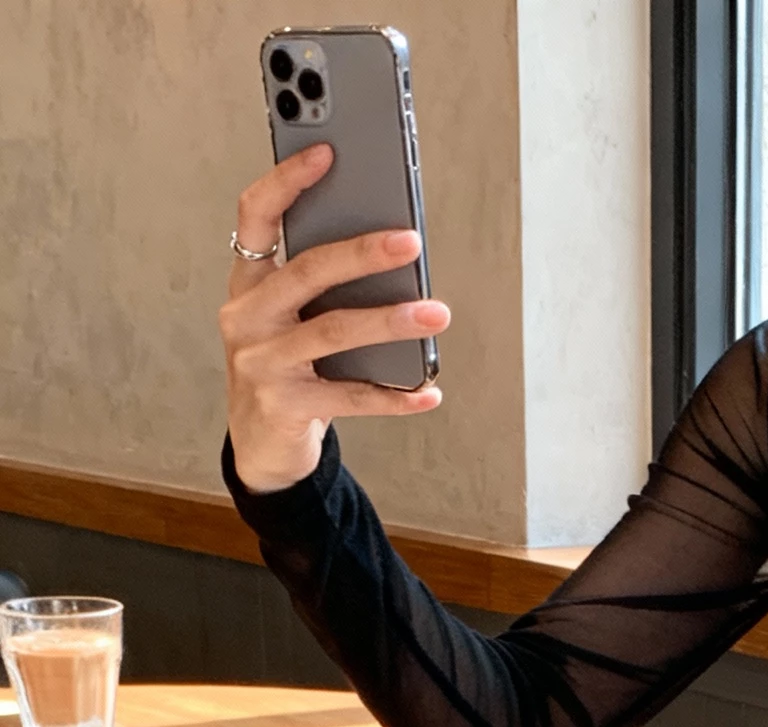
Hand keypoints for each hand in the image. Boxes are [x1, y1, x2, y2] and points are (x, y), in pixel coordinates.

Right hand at [220, 146, 450, 494]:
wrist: (262, 447)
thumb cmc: (286, 370)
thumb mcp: (290, 319)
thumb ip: (319, 285)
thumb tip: (391, 251)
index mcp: (248, 282)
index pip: (256, 215)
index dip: (287, 181)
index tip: (327, 152)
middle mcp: (246, 317)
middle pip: (307, 271)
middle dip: (361, 252)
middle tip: (410, 242)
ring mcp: (260, 363)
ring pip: (333, 331)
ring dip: (390, 321)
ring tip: (435, 313)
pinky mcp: (283, 407)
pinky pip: (350, 396)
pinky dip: (395, 395)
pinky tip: (428, 390)